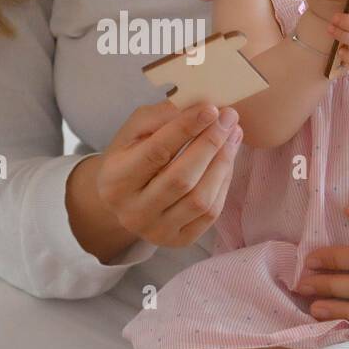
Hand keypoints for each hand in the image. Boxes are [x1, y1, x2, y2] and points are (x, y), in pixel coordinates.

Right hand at [88, 100, 243, 248]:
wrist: (124, 199)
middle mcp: (133, 212)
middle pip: (181, 178)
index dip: (186, 129)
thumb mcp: (133, 131)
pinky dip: (224, 183)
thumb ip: (160, 116)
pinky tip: (227, 160)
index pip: (156, 152)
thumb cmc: (131, 157)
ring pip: (200, 199)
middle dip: (210, 144)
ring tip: (233, 136)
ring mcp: (156, 231)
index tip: (212, 108)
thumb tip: (198, 107)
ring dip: (223, 162)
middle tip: (229, 118)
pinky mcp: (178, 241)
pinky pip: (210, 214)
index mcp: (115, 181)